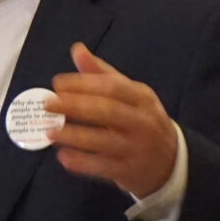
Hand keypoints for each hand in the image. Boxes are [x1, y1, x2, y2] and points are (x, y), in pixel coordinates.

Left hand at [49, 43, 180, 200]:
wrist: (171, 162)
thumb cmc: (142, 120)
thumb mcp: (131, 94)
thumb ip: (102, 73)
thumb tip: (77, 49)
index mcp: (142, 97)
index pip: (112, 87)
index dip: (83, 84)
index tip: (57, 83)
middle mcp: (141, 121)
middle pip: (107, 111)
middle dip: (75, 106)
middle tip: (48, 104)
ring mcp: (136, 148)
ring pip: (103, 141)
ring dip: (74, 136)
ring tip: (49, 131)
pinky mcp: (129, 171)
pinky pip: (103, 167)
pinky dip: (82, 162)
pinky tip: (63, 157)